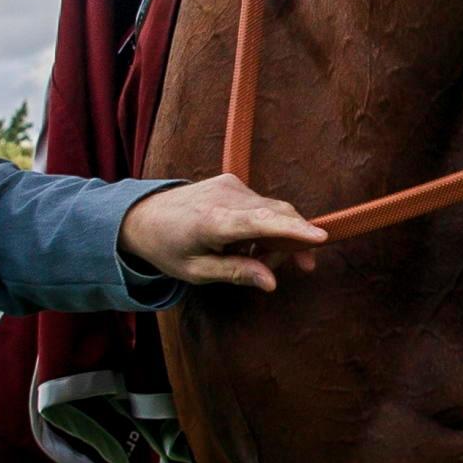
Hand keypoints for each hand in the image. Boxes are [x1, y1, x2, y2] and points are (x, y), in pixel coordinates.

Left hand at [118, 173, 327, 291]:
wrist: (142, 215)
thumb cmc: (168, 249)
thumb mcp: (197, 272)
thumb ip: (237, 273)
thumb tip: (272, 282)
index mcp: (213, 222)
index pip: (261, 223)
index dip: (293, 230)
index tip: (320, 238)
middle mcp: (226, 197)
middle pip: (277, 215)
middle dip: (294, 242)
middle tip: (301, 268)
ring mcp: (230, 184)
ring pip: (273, 210)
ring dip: (277, 235)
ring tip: (256, 258)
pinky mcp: (232, 180)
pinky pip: (262, 204)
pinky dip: (265, 224)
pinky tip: (246, 241)